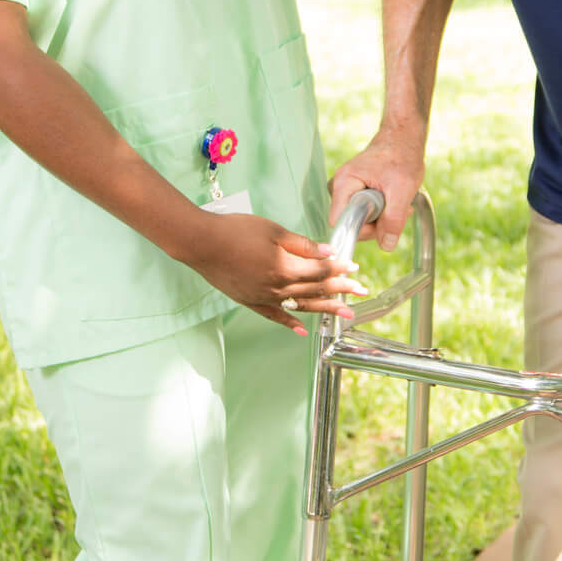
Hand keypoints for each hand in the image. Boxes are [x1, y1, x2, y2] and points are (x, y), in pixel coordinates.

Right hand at [188, 213, 365, 330]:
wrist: (201, 243)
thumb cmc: (236, 231)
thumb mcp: (273, 230)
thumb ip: (302, 245)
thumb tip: (328, 253)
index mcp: (285, 268)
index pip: (320, 271)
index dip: (339, 269)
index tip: (354, 268)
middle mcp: (277, 287)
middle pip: (315, 290)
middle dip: (340, 290)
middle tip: (360, 291)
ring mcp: (263, 297)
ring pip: (300, 306)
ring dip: (324, 309)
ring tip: (344, 314)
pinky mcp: (250, 301)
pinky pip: (274, 316)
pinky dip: (289, 323)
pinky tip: (302, 329)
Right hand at [330, 122, 424, 252]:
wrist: (403, 137)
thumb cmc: (401, 155)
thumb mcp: (402, 189)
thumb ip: (394, 219)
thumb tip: (386, 245)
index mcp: (344, 183)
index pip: (340, 223)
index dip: (361, 230)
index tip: (383, 226)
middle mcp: (339, 187)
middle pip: (351, 223)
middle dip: (377, 224)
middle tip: (399, 210)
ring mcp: (346, 190)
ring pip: (361, 220)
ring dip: (382, 217)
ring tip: (399, 201)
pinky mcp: (355, 192)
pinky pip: (365, 212)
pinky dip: (382, 211)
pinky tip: (393, 199)